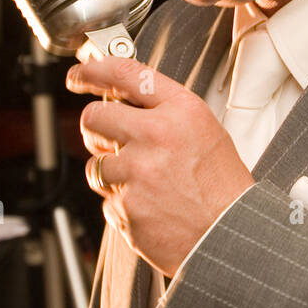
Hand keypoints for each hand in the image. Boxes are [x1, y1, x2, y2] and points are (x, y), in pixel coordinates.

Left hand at [67, 57, 254, 276]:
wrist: (228, 237)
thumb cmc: (222, 187)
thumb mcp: (207, 131)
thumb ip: (165, 110)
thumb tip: (123, 99)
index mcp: (181, 111)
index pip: (124, 74)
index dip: (92, 70)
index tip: (79, 75)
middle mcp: (157, 135)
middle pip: (94, 116)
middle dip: (97, 129)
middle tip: (113, 142)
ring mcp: (137, 172)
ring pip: (95, 163)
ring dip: (112, 173)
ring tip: (146, 184)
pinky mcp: (125, 205)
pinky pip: (106, 199)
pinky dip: (123, 204)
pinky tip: (151, 206)